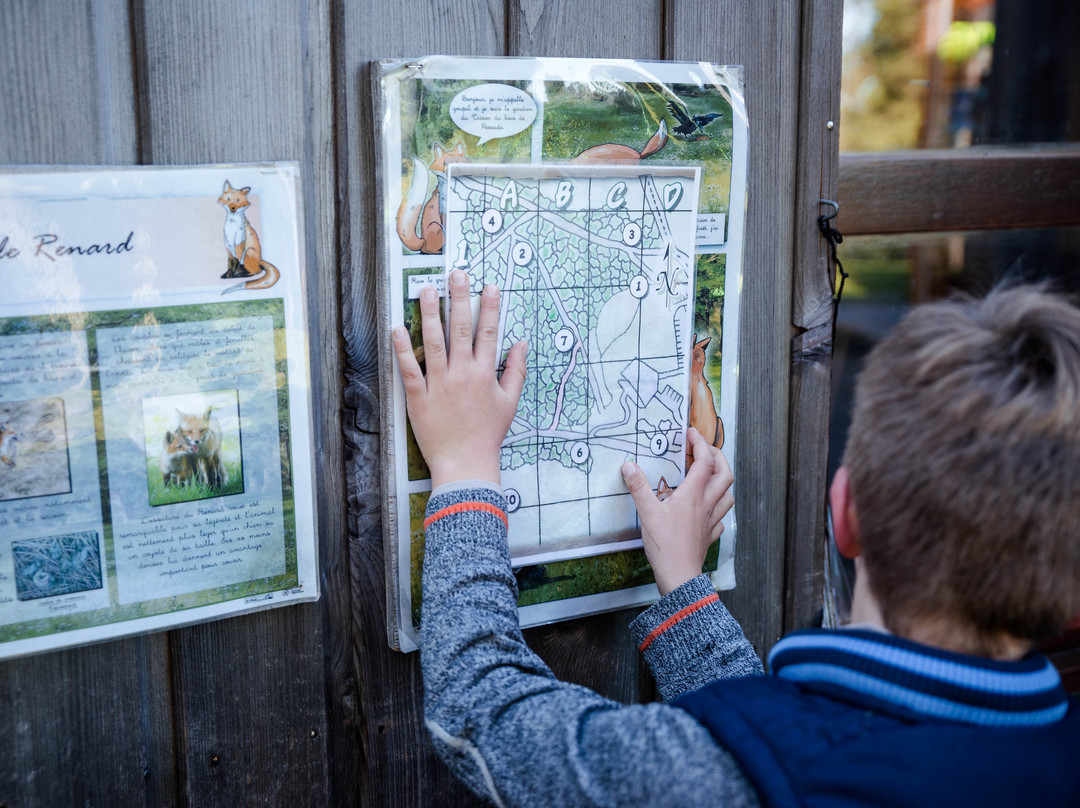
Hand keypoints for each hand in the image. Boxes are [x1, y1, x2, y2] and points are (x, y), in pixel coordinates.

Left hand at [392, 269, 526, 488]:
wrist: (465, 464)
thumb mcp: (509, 402)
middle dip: (460, 299)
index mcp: (485, 374)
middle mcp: (463, 374)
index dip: (490, 307)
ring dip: (431, 314)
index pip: (489, 333)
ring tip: (427, 291)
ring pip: (434, 342)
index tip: (489, 286)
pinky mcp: (419, 397)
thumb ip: (516, 371)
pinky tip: (398, 328)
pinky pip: (410, 368)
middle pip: (462, 330)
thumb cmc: (487, 434)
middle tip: (456, 274)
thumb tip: (521, 344)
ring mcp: (440, 384)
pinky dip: (403, 348)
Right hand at [621, 428, 733, 595]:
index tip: (691, 433)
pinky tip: (706, 510)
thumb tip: (629, 466)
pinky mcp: (709, 536)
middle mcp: (707, 504)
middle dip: (718, 457)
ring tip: (709, 477)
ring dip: (722, 482)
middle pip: (725, 474)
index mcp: (694, 494)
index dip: (700, 443)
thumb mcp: (647, 513)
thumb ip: (638, 487)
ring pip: (728, 495)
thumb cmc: (666, 545)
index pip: (705, 461)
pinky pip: (720, 518)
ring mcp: (711, 521)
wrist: (679, 576)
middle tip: (705, 451)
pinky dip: (717, 508)